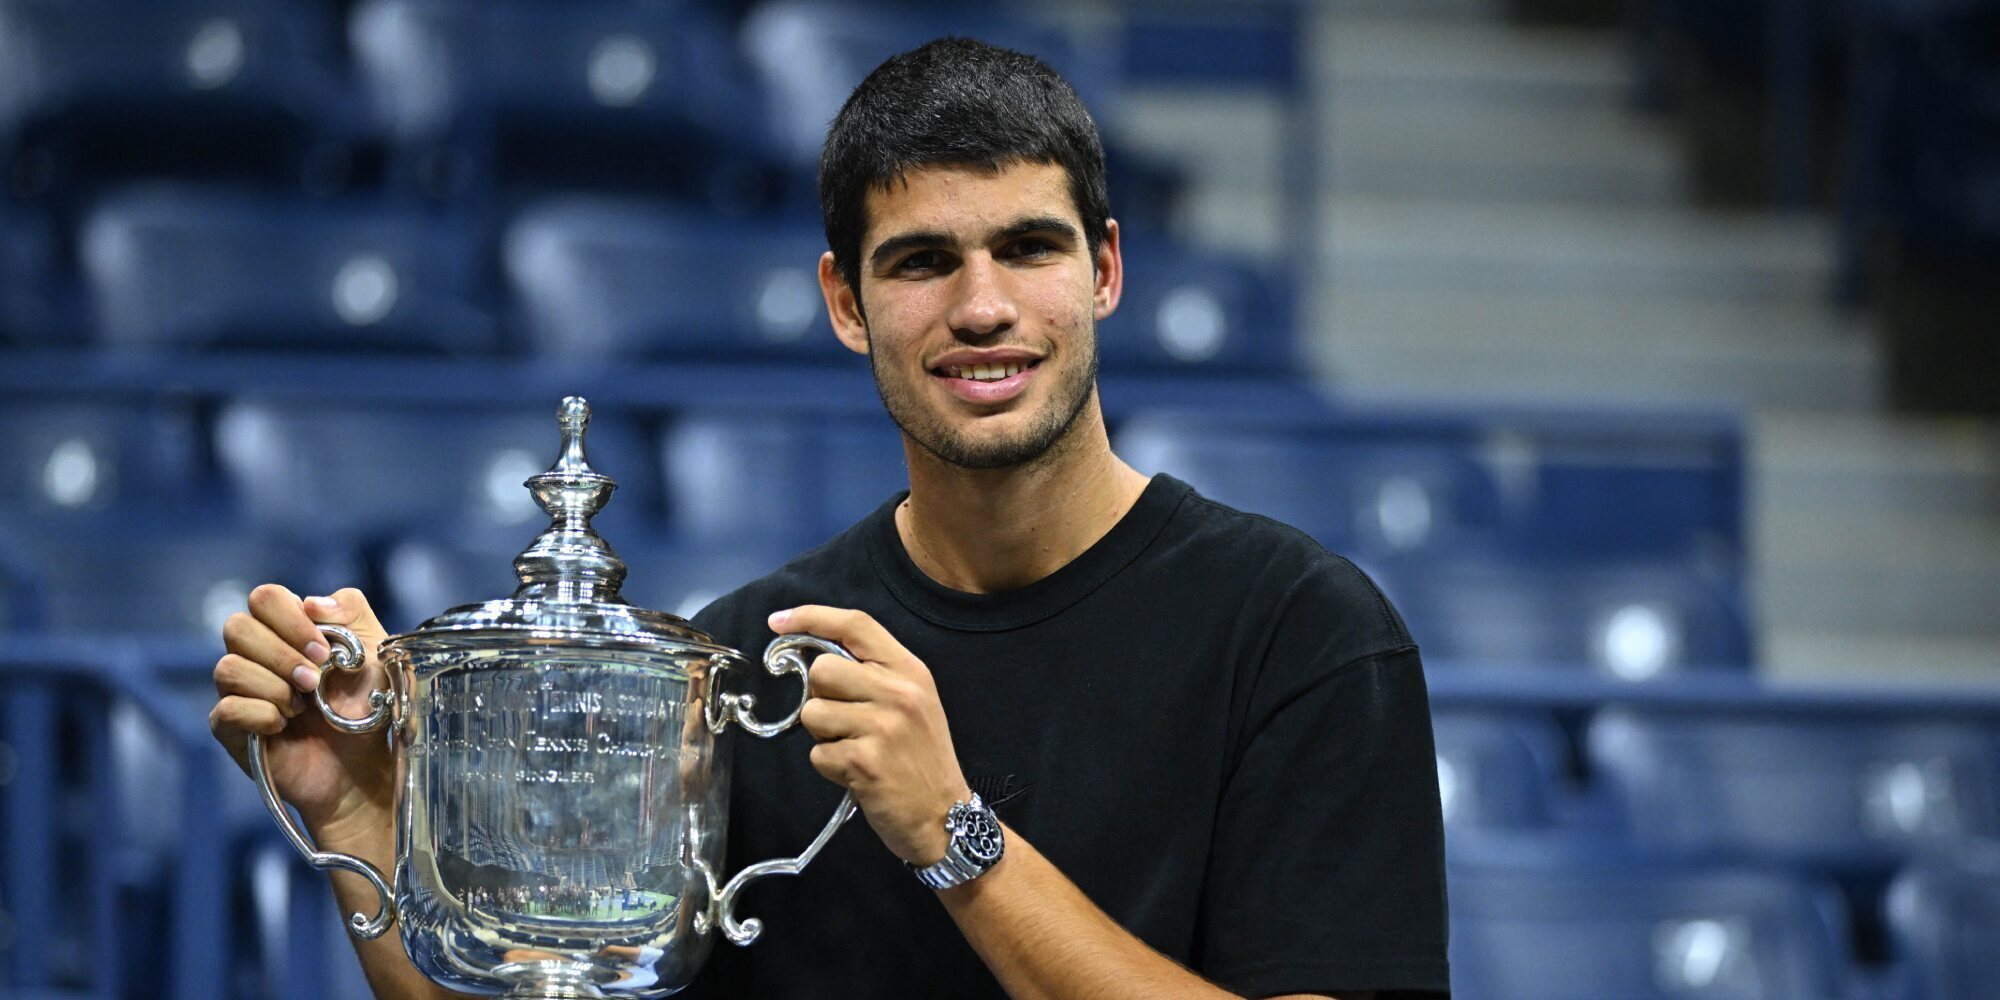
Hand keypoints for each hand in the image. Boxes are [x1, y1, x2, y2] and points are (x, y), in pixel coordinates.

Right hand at [208, 586, 395, 842]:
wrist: (365, 764)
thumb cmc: (369, 706)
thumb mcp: (376, 649)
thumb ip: (352, 611)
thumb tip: (311, 602)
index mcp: (288, 630)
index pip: (264, 598)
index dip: (290, 619)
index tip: (324, 650)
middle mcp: (257, 656)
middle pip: (237, 627)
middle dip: (281, 653)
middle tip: (315, 680)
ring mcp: (241, 692)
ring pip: (228, 668)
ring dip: (274, 686)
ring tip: (304, 706)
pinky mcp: (232, 729)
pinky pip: (225, 710)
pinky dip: (260, 714)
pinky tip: (284, 725)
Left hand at [772, 605, 971, 866]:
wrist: (945, 817)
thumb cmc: (921, 759)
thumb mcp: (913, 703)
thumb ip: (873, 675)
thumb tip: (813, 659)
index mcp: (910, 670)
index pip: (855, 624)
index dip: (811, 617)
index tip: (778, 622)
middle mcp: (898, 692)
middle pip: (822, 670)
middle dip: (820, 696)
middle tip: (843, 721)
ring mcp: (882, 726)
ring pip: (813, 712)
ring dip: (824, 736)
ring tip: (854, 750)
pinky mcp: (863, 761)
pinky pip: (817, 753)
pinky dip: (829, 767)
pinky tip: (857, 774)